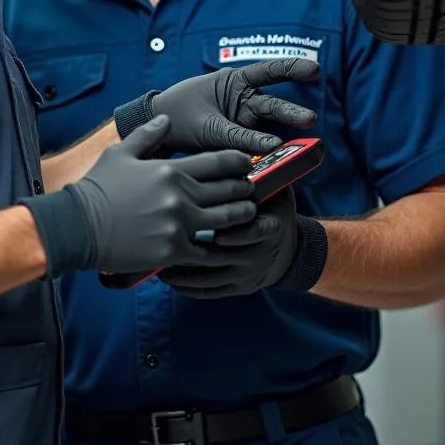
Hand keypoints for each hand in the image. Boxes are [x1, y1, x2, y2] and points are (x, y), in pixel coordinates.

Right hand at [69, 116, 257, 274]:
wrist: (79, 226)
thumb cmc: (98, 188)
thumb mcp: (120, 153)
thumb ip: (148, 135)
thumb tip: (167, 119)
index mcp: (170, 170)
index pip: (220, 162)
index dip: (240, 162)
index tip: (247, 164)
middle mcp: (180, 196)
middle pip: (230, 191)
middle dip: (246, 189)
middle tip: (252, 189)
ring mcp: (179, 225)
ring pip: (227, 221)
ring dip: (242, 216)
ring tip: (248, 214)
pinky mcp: (173, 250)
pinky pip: (207, 251)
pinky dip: (218, 248)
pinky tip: (225, 245)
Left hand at [149, 58, 318, 155]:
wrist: (158, 133)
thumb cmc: (180, 116)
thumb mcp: (208, 126)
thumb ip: (238, 137)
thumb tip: (272, 147)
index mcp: (234, 81)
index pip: (268, 71)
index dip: (292, 68)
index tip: (314, 70)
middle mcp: (243, 99)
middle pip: (273, 104)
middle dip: (292, 112)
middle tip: (309, 120)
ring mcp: (244, 120)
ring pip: (269, 127)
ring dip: (284, 137)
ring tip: (304, 145)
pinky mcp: (241, 140)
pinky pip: (257, 145)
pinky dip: (266, 153)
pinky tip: (278, 160)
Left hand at [158, 189, 298, 298]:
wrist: (289, 252)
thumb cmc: (274, 212)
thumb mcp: (275, 192)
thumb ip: (258, 177)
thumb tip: (237, 153)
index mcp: (270, 228)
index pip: (252, 231)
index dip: (231, 230)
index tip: (207, 225)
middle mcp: (258, 255)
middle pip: (223, 255)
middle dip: (193, 248)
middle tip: (165, 235)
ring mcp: (245, 274)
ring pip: (210, 277)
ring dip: (182, 269)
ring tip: (155, 256)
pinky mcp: (235, 288)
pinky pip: (208, 291)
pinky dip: (186, 286)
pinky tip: (166, 275)